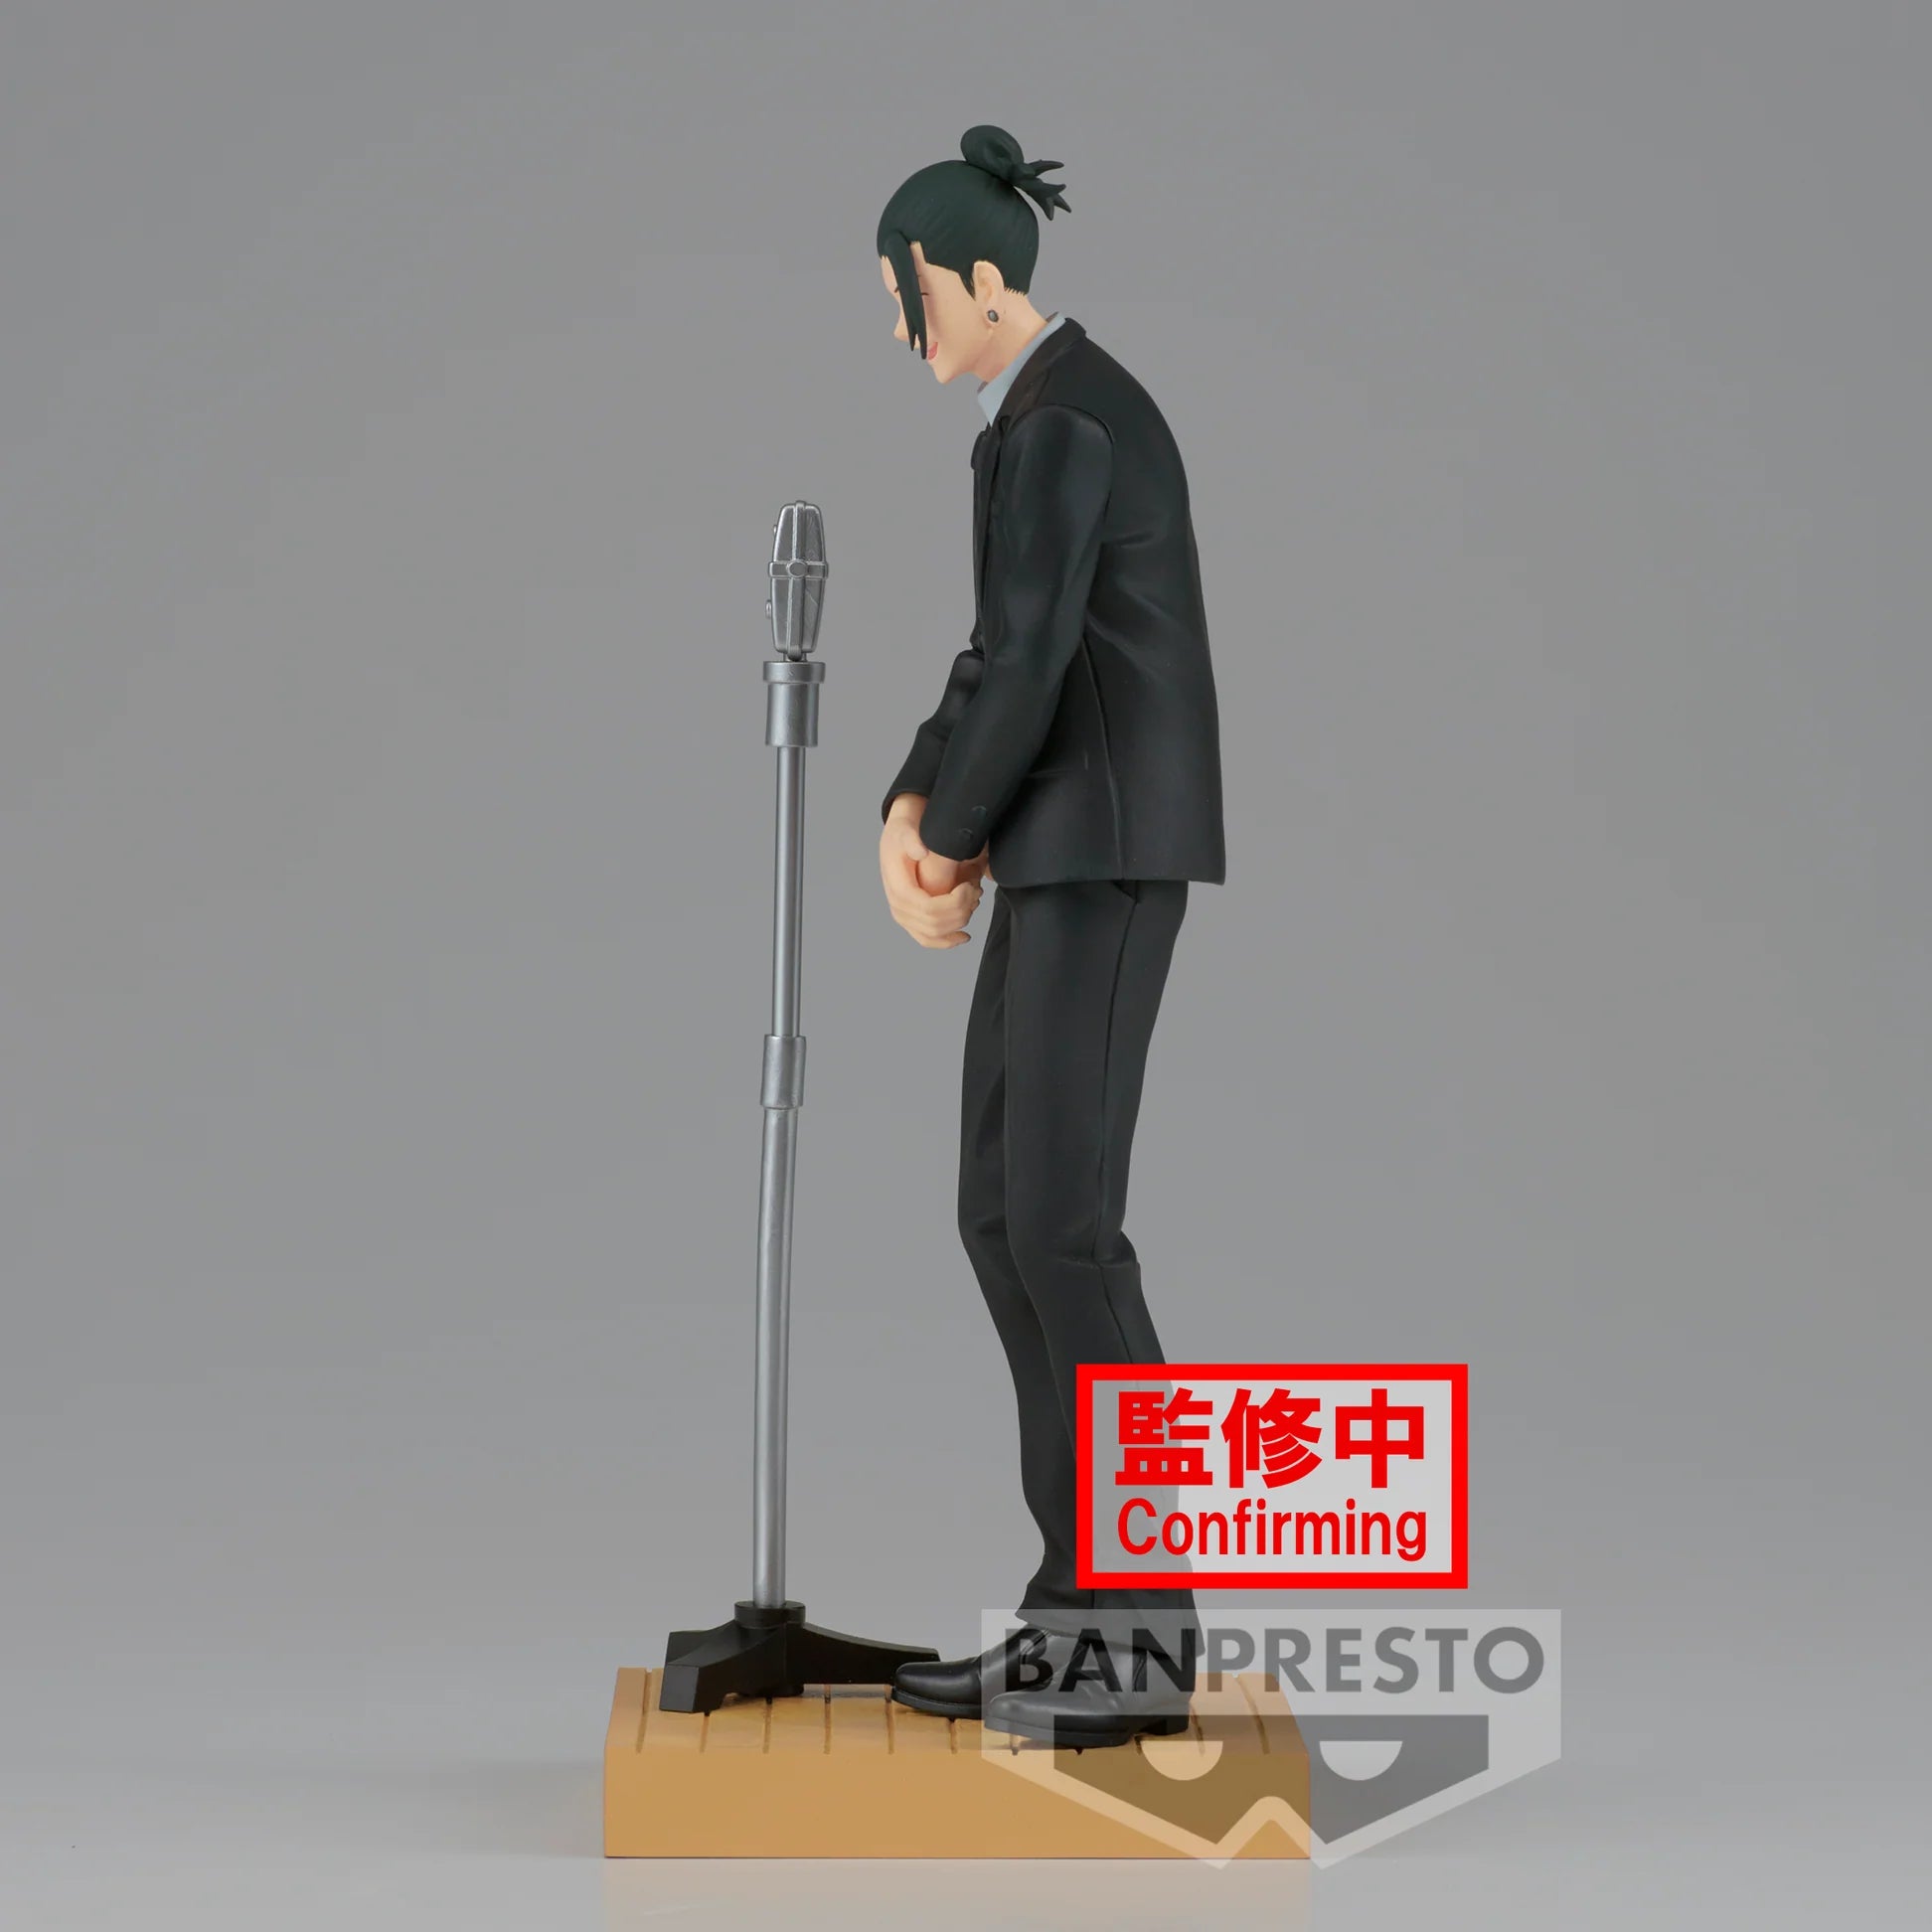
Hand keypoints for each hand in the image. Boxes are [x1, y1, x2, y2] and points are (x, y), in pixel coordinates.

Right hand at [880, 794, 985, 948]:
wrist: (896, 839)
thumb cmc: (903, 835)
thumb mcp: (905, 830)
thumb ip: (911, 839)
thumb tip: (920, 851)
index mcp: (899, 890)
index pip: (930, 909)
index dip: (954, 903)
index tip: (969, 886)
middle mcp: (899, 908)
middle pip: (935, 925)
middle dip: (961, 912)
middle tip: (976, 892)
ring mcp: (904, 917)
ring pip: (934, 935)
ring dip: (958, 923)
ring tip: (973, 903)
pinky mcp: (911, 921)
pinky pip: (928, 939)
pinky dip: (947, 941)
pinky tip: (963, 936)